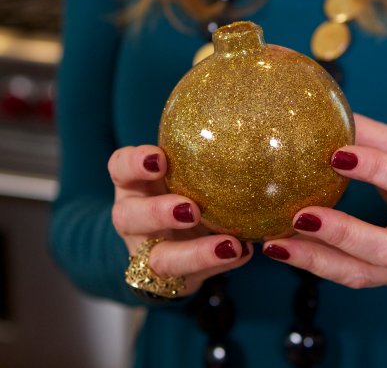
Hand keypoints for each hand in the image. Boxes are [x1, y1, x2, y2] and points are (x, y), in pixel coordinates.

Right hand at [108, 145, 251, 295]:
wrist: (169, 240)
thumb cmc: (180, 188)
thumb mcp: (183, 171)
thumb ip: (200, 153)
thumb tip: (251, 121)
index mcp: (133, 184)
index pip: (120, 167)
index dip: (134, 163)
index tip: (160, 158)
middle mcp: (133, 218)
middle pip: (130, 217)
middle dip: (159, 213)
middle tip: (191, 209)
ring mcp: (148, 252)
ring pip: (160, 258)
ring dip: (195, 253)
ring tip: (229, 245)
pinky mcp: (169, 279)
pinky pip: (192, 277)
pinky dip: (219, 265)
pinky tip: (244, 253)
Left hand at [262, 114, 386, 288]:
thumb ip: (377, 138)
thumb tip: (330, 113)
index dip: (378, 170)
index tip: (336, 154)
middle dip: (343, 233)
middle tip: (300, 215)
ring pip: (363, 273)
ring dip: (316, 260)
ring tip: (276, 244)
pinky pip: (350, 277)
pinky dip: (316, 265)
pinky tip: (284, 250)